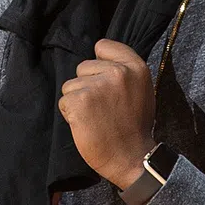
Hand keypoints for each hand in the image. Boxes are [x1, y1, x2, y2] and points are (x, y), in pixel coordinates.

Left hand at [59, 39, 157, 191]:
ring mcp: (98, 86)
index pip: (103, 46)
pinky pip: (64, 101)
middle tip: (103, 108)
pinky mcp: (80, 101)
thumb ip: (123, 72)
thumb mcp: (141, 90)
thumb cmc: (134, 127)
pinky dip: (70, 114)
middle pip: (83, 67)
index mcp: (136, 67)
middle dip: (87, 86)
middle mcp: (118, 72)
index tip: (105, 82)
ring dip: (77, 101)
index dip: (99, 64)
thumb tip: (97, 58)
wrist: (132, 158)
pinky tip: (86, 125)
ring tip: (96, 118)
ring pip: (71, 85)